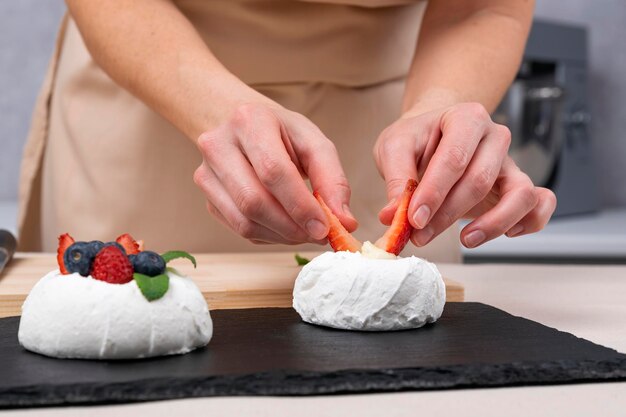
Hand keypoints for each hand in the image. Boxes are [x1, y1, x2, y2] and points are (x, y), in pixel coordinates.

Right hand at [194, 103, 356, 244]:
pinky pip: (239, 228)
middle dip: (292, 227)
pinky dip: (268, 236)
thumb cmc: (281, 133)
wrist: (242, 126)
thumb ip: (332, 179)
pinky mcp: (207, 197)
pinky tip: (285, 227)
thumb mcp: (313, 142)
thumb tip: (344, 222)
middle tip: (318, 234)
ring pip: (244, 221)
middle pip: (254, 201)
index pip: (273, 171)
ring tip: (305, 231)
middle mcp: (219, 145)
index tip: (324, 227)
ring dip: (281, 236)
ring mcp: (206, 174)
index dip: (300, 205)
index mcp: (249, 121)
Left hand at [374, 102, 556, 247]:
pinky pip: (541, 202)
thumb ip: (395, 179)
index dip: (433, 192)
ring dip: (493, 224)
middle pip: (480, 180)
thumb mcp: (394, 147)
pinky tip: (506, 233)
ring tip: (465, 239)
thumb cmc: (417, 140)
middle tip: (420, 235)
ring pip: (520, 195)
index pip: (454, 158)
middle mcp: (495, 137)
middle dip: (448, 214)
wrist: (432, 137)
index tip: (413, 219)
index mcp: (465, 118)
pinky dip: (530, 221)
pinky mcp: (519, 185)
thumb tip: (394, 215)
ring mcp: (510, 162)